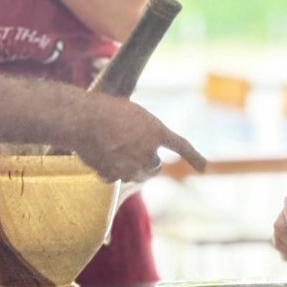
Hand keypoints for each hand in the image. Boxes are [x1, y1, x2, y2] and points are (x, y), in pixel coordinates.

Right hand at [73, 95, 206, 184]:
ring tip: (112, 150)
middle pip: (154, 166)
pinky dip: (110, 171)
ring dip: (130, 168)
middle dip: (147, 162)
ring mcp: (131, 167)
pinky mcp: (113, 176)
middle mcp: (148, 152)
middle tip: (130, 150)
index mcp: (156, 131)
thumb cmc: (105, 108)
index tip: (204, 168)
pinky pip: (115, 178)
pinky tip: (100, 156)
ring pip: (136, 175)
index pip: (181, 146)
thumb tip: (142, 151)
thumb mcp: (132, 115)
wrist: (82, 119)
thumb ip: (142, 133)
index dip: (194, 157)